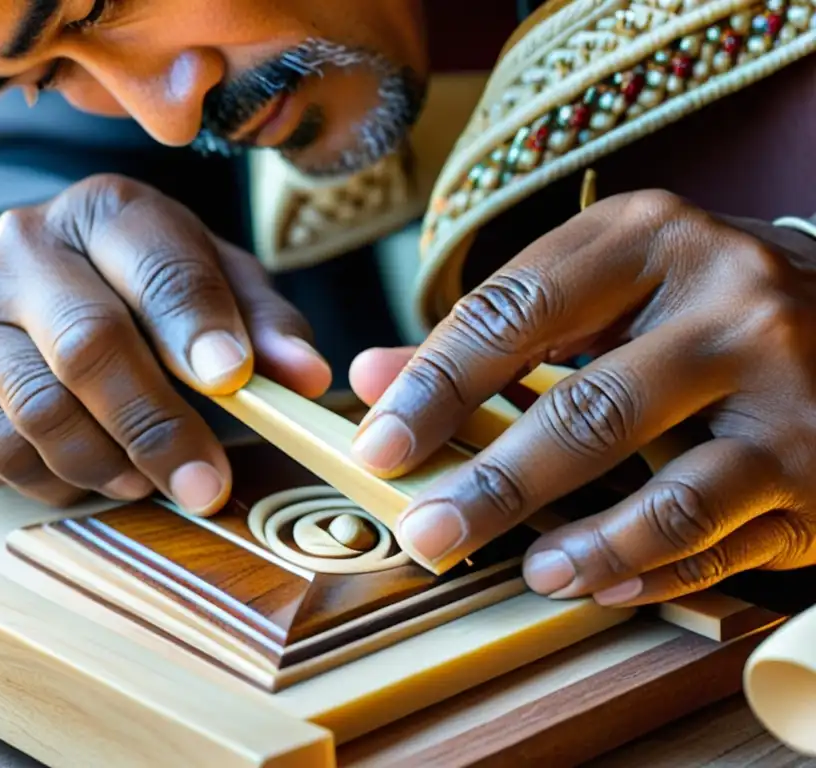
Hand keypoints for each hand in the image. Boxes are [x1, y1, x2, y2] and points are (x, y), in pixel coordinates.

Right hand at [0, 174, 330, 511]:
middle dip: (157, 425)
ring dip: (108, 464)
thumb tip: (305, 378)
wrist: (18, 293)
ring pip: (39, 413)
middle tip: (205, 484)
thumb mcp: (209, 281)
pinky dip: (54, 482)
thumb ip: (263, 322)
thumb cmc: (135, 289)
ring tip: (146, 480)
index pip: (156, 265)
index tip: (235, 381)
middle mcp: (19, 249)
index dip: (197, 326)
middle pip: (89, 345)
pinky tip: (90, 474)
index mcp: (104, 211)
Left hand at [350, 189, 815, 605]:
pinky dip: (647, 571)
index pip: (513, 312)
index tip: (378, 446)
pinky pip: (718, 539)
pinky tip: (596, 583)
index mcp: (649, 238)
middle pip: (583, 408)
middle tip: (425, 531)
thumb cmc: (700, 304)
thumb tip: (373, 379)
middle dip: (491, 484)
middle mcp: (729, 301)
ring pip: (664, 492)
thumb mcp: (605, 291)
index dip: (434, 385)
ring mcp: (785, 387)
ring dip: (579, 546)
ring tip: (524, 571)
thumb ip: (489, 336)